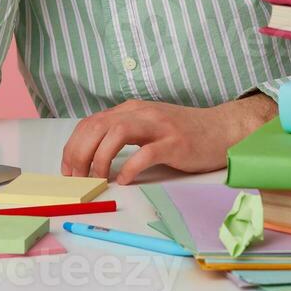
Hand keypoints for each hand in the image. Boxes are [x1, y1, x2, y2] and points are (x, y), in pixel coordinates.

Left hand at [60, 95, 276, 185]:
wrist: (222, 130)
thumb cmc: (185, 133)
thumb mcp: (149, 127)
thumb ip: (124, 134)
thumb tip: (92, 156)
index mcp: (132, 110)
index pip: (91, 122)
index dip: (73, 146)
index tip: (67, 170)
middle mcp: (142, 113)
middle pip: (98, 126)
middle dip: (80, 153)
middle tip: (76, 179)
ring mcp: (159, 126)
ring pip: (118, 132)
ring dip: (100, 157)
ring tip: (96, 179)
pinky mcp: (175, 143)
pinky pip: (147, 153)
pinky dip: (130, 167)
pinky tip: (123, 180)